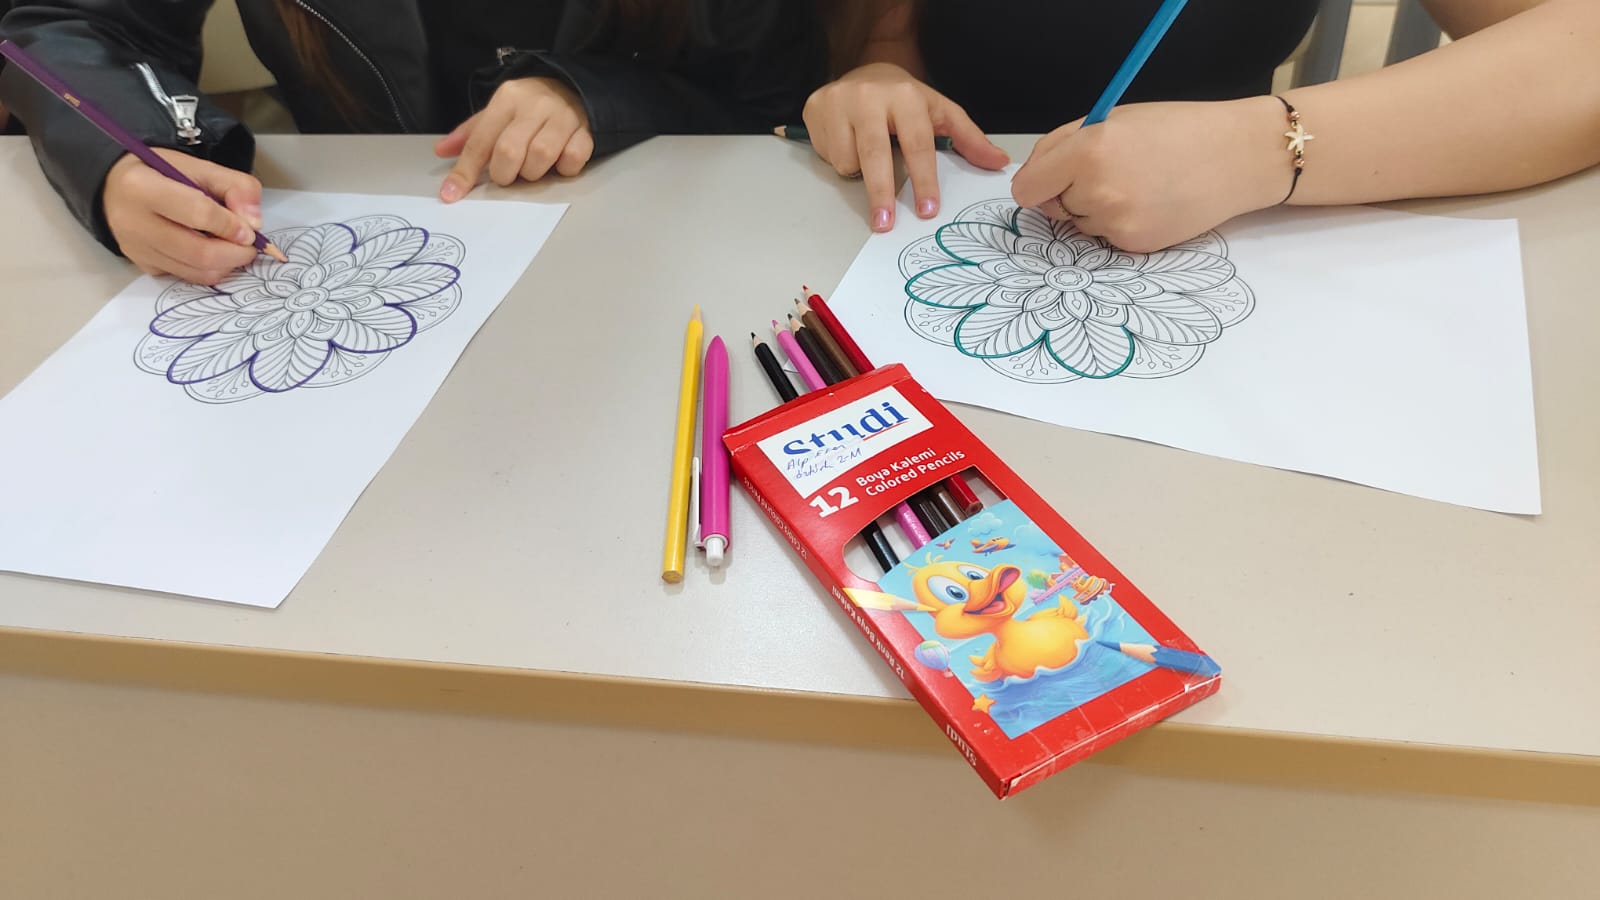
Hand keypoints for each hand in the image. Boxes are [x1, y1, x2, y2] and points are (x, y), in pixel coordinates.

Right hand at [102, 149, 263, 284]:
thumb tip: (255, 222)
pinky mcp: (143, 266)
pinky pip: (186, 277)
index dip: (231, 225)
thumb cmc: (159, 173)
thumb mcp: (198, 166)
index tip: (250, 230)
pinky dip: (208, 270)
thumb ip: (234, 186)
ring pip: (195, 271)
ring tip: (235, 248)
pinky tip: (213, 253)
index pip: (198, 214)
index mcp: (143, 188)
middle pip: (198, 252)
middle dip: (236, 254)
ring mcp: (137, 250)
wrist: (114, 187)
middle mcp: (134, 224)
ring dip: (227, 265)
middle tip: (250, 246)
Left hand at [434, 76, 592, 201]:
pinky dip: (564, 168)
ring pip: (541, 156)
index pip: (480, 140)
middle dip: (504, 173)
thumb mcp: (498, 111)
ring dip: (533, 172)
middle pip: (509, 150)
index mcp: (507, 98)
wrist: (574, 87)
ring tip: (533, 167)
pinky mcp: (585, 130)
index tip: (452, 194)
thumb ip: (472, 133)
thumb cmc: (530, 106)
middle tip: (507, 175)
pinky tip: (558, 162)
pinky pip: (572, 159)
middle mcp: (534, 104)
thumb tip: (442, 150)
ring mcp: (563, 117)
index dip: (465, 171)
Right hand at [801, 63, 1008, 231]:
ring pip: (847, 158)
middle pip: (875, 154)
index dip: (923, 179)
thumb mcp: (938, 113)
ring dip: (857, 171)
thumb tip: (999, 163)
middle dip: (881, 192)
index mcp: (905, 97)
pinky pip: (826, 153)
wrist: (864, 71)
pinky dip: (838, 159)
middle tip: (885, 224)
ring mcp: (838, 101)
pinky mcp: (815, 108)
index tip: (927, 210)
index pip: (917, 143)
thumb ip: (968, 139)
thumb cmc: (905, 100)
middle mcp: (870, 96)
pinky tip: (845, 143)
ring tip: (866, 156)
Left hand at [1011, 98, 1286, 252]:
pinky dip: (1119, 223)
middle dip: (1070, 192)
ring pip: (1079, 224)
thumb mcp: (1112, 119)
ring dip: (1096, 209)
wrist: (1236, 157)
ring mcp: (1115, 222)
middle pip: (1052, 207)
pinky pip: (1105, 238)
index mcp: (1087, 151)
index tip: (1049, 179)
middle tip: (1112, 171)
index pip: (1026, 189)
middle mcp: (1097, 191)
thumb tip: (1030, 180)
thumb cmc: (1176, 130)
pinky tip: (1150, 203)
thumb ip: (1062, 146)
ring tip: (1138, 184)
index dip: (1036, 183)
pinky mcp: (1133, 244)